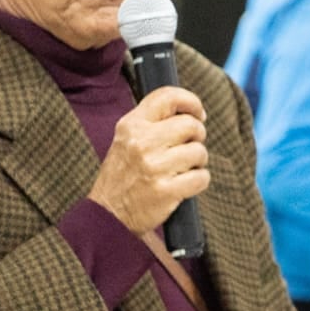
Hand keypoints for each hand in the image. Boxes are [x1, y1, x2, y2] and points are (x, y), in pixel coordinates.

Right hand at [88, 86, 209, 234]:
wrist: (108, 214)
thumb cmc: (123, 175)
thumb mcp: (126, 139)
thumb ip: (152, 122)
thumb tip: (192, 112)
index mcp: (131, 125)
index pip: (168, 96)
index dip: (191, 101)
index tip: (198, 113)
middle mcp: (141, 142)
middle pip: (191, 125)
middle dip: (198, 136)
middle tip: (190, 147)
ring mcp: (154, 167)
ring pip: (199, 152)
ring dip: (198, 161)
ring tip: (184, 168)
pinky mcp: (166, 191)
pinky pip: (201, 177)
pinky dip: (199, 181)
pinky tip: (185, 184)